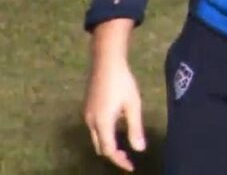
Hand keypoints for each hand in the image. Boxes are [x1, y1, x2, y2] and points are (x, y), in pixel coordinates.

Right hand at [83, 56, 145, 171]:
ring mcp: (86, 114)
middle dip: (113, 155)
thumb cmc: (122, 82)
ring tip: (124, 145)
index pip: (108, 151)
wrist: (106, 62)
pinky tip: (117, 127)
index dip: (119, 161)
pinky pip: (94, 128)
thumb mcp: (133, 105)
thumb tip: (139, 149)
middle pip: (100, 147)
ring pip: (96, 138)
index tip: (131, 166)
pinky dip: (105, 134)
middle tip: (128, 157)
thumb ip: (135, 128)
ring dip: (109, 144)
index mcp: (102, 123)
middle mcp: (90, 121)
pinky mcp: (87, 108)